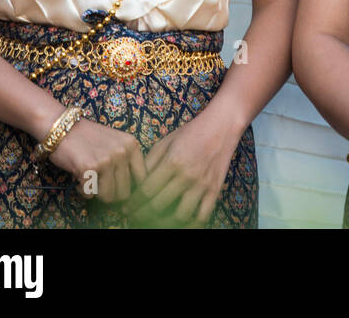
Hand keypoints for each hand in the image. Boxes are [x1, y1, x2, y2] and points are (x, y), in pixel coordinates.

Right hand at [47, 118, 145, 204]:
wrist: (62, 127)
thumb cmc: (89, 137)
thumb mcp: (116, 142)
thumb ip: (126, 159)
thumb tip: (132, 190)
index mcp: (132, 145)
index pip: (141, 177)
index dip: (131, 188)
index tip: (120, 189)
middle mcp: (122, 152)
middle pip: (124, 192)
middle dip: (111, 194)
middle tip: (100, 187)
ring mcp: (106, 160)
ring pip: (107, 196)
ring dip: (96, 193)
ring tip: (90, 181)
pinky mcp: (88, 168)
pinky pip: (89, 193)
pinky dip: (83, 190)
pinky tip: (79, 179)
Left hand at [123, 109, 242, 226]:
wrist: (222, 125)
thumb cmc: (192, 132)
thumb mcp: (166, 141)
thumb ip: (149, 162)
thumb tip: (136, 184)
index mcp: (173, 162)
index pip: (146, 191)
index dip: (133, 203)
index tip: (126, 209)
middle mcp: (187, 175)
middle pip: (158, 205)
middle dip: (142, 214)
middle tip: (135, 216)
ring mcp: (203, 184)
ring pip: (180, 215)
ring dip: (164, 222)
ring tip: (156, 220)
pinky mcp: (215, 189)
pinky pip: (203, 215)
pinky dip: (191, 224)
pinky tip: (181, 222)